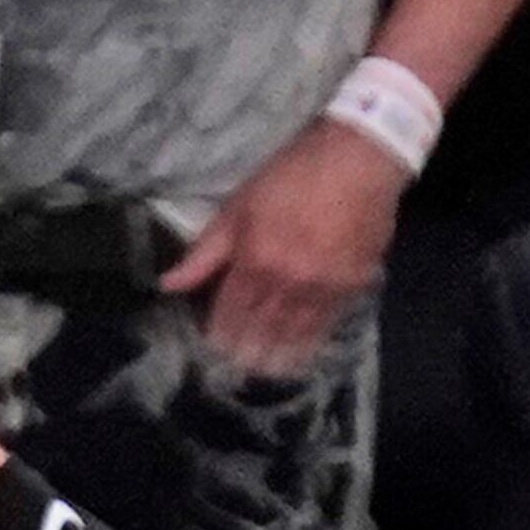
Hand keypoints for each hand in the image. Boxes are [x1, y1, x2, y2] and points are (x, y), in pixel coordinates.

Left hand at [160, 121, 403, 377]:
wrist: (360, 157)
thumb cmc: (292, 175)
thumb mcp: (239, 206)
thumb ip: (205, 252)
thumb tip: (168, 285)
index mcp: (255, 261)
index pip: (230, 311)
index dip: (220, 333)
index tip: (213, 349)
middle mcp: (287, 281)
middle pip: (261, 328)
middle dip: (247, 351)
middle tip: (236, 371)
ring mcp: (323, 286)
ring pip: (296, 332)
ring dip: (279, 355)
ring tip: (266, 372)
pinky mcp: (353, 284)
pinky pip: (329, 322)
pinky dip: (314, 340)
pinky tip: (304, 353)